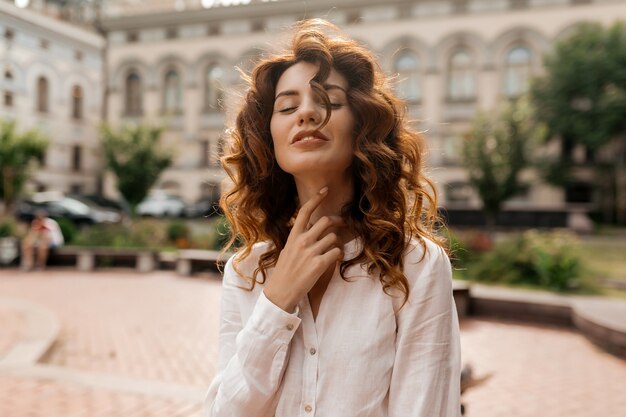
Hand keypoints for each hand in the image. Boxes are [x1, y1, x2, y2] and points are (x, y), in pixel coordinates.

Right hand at [264, 187, 343, 312]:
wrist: (281, 292)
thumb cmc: (285, 271)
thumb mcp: (289, 249)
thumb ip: (300, 238)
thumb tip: (314, 229)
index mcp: (293, 236)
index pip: (305, 211)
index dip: (316, 199)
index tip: (325, 190)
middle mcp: (302, 241)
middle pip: (326, 221)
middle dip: (337, 222)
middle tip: (342, 225)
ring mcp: (311, 252)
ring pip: (334, 238)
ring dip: (337, 243)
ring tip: (334, 251)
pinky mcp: (319, 264)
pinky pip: (337, 252)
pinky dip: (339, 255)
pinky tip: (336, 259)